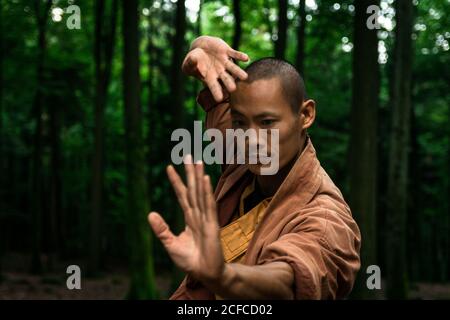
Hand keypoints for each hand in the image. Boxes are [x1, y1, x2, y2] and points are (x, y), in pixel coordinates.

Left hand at [148, 155, 223, 282]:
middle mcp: (198, 215)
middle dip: (190, 172)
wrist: (205, 273)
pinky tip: (205, 179)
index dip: (176, 182)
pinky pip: (208, 205)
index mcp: (190, 218)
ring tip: (197, 161)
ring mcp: (206, 218)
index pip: (182, 195)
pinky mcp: (212, 225)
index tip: (169, 167)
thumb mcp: (171, 244)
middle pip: (193, 189)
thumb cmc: (191, 260)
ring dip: (199, 177)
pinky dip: (206, 192)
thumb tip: (150, 214)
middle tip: (188, 155)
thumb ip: (161, 229)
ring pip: (201, 193)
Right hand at [182, 36, 248, 101]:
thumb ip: (189, 64)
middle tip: (233, 89)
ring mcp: (224, 62)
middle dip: (229, 84)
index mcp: (210, 78)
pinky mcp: (227, 52)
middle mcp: (220, 72)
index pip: (214, 87)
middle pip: (226, 79)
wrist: (201, 47)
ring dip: (239, 72)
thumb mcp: (188, 63)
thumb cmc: (193, 59)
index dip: (216, 92)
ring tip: (245, 77)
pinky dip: (240, 56)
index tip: (219, 99)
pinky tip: (246, 58)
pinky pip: (235, 54)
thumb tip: (193, 60)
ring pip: (233, 68)